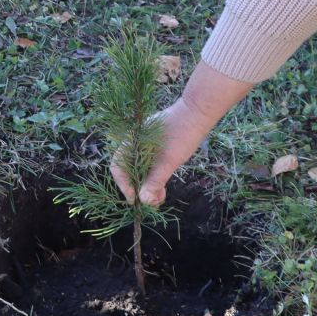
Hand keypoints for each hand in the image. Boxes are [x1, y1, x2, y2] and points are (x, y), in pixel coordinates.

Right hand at [110, 62, 253, 206]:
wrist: (199, 112)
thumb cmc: (183, 134)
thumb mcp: (169, 161)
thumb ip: (155, 180)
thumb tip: (144, 201)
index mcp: (131, 142)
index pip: (117, 167)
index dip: (124, 185)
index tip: (135, 200)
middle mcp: (134, 143)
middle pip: (128, 170)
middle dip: (138, 188)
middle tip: (151, 202)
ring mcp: (145, 144)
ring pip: (139, 169)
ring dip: (147, 185)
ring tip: (160, 197)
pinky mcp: (155, 146)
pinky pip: (148, 164)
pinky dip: (153, 177)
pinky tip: (163, 187)